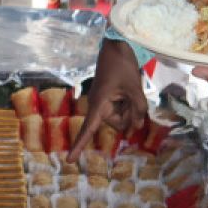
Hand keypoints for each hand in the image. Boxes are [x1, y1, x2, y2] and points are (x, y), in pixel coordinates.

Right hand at [67, 40, 145, 160]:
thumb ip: (138, 109)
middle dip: (129, 114)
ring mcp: (106, 102)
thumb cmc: (122, 65)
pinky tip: (130, 91)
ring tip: (131, 90)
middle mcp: (100, 106)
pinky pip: (123, 109)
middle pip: (118, 124)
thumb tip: (137, 127)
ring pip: (123, 117)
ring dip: (130, 107)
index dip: (79, 146)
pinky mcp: (111, 99)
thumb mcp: (134, 88)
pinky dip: (129, 104)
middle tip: (132, 94)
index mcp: (99, 104)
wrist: (117, 46)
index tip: (69, 161)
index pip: (88, 129)